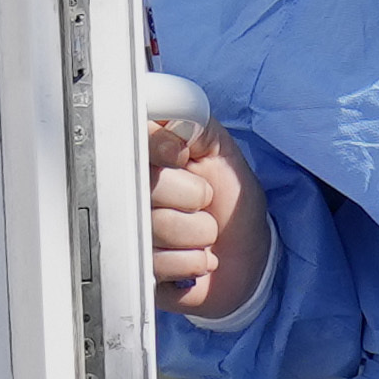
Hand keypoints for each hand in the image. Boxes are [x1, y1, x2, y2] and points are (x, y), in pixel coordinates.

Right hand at [149, 119, 268, 321]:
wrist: (247, 258)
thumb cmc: (232, 202)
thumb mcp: (223, 154)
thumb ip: (197, 126)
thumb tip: (173, 108)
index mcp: (147, 160)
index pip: (133, 142)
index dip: (161, 150)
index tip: (181, 157)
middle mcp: (132, 195)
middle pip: (146, 186)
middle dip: (192, 197)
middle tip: (203, 202)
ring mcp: (130, 234)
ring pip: (155, 226)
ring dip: (197, 233)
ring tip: (204, 233)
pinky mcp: (137, 269)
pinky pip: (158, 263)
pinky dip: (191, 262)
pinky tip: (198, 258)